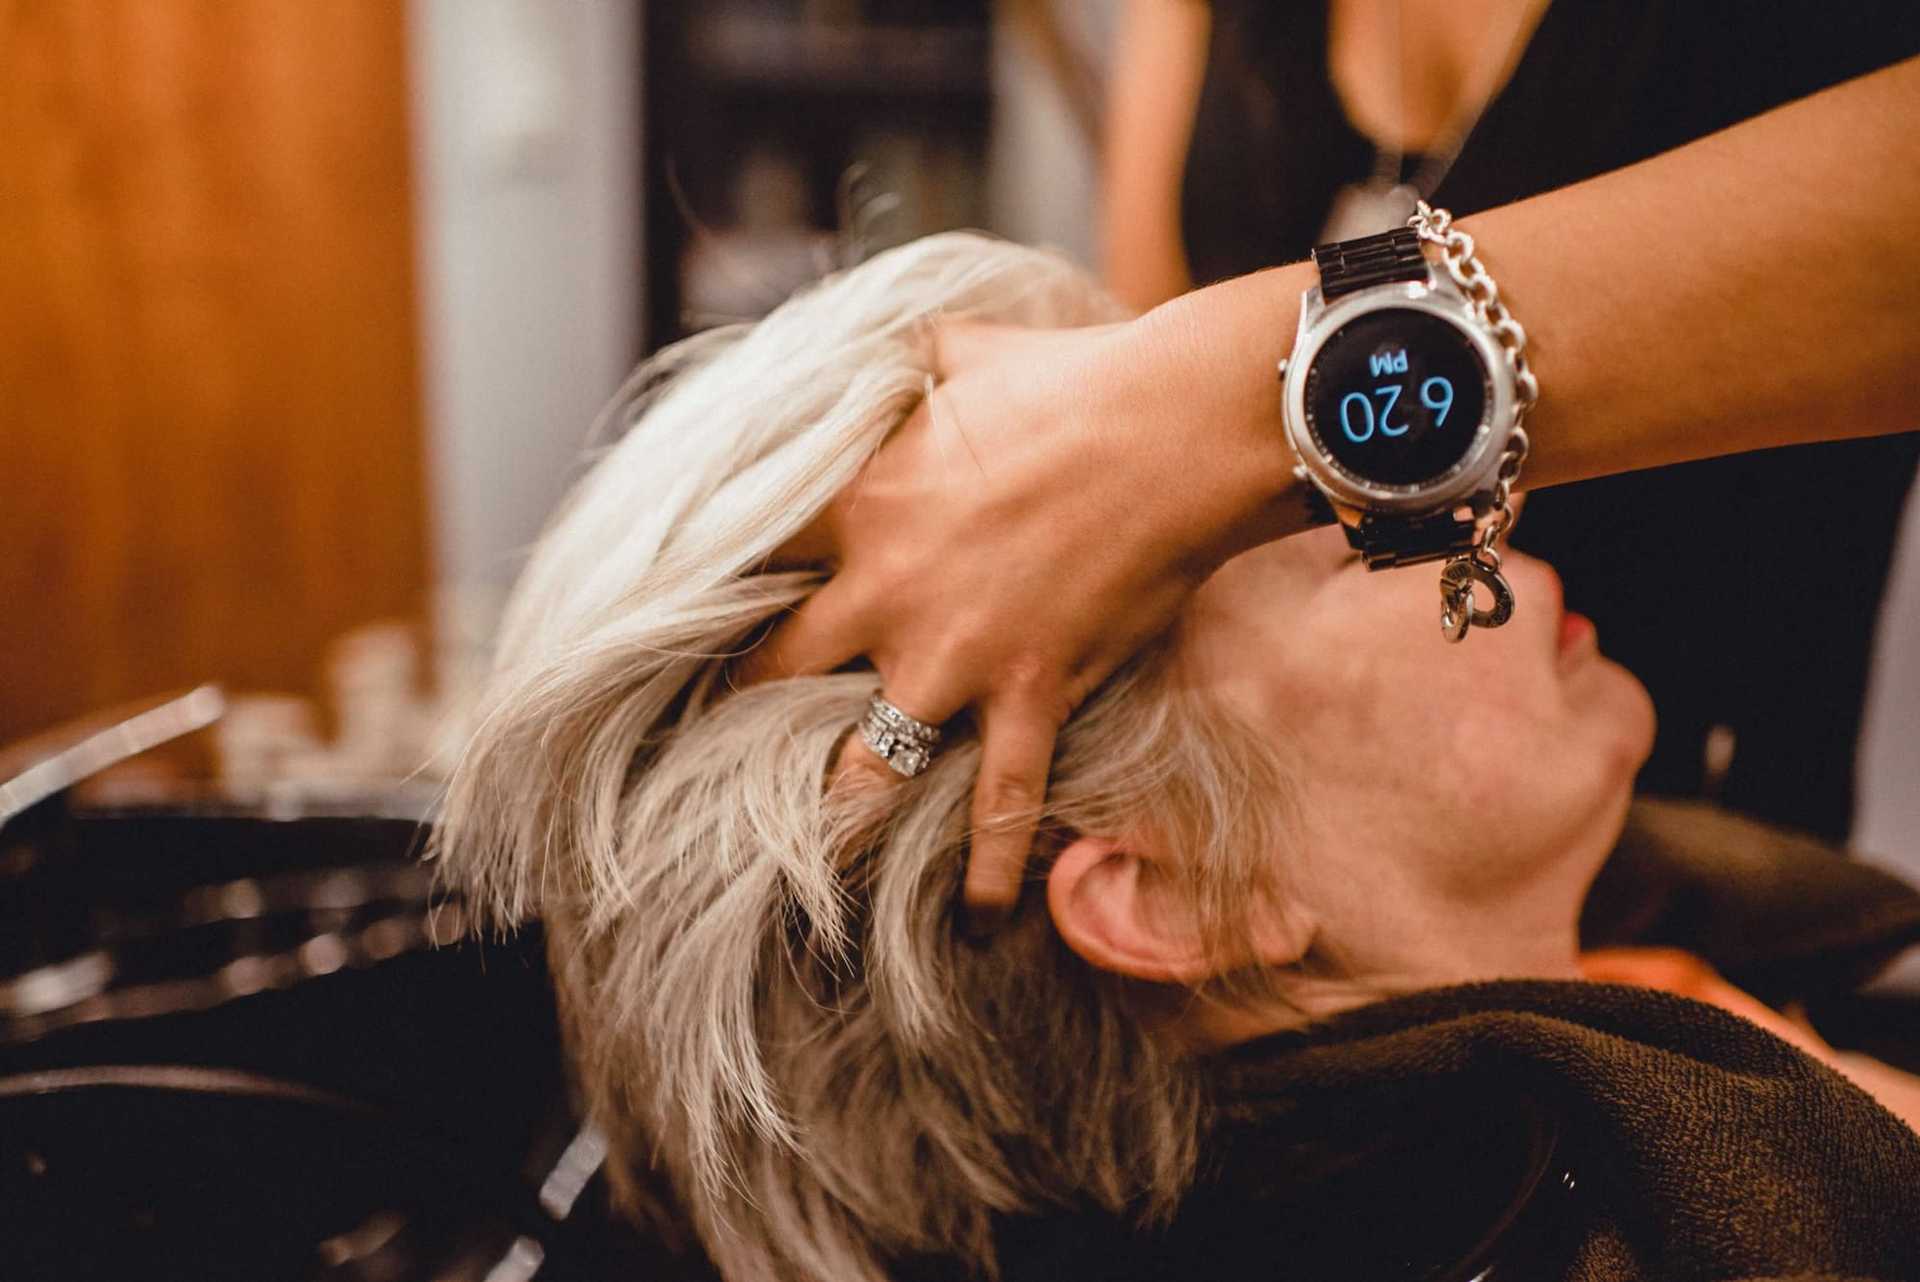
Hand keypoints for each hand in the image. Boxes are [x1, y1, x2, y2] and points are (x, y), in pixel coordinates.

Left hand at [739, 310, 1304, 920]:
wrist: (1170, 429)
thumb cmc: (1063, 375)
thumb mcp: (951, 345)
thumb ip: (885, 357)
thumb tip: (854, 342)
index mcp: (853, 504)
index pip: (743, 561)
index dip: (703, 595)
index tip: (673, 626)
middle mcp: (884, 593)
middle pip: (778, 673)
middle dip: (740, 712)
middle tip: (708, 749)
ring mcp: (954, 657)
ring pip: (865, 766)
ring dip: (833, 815)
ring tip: (801, 862)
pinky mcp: (1030, 695)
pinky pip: (1003, 805)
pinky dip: (992, 870)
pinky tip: (979, 920)